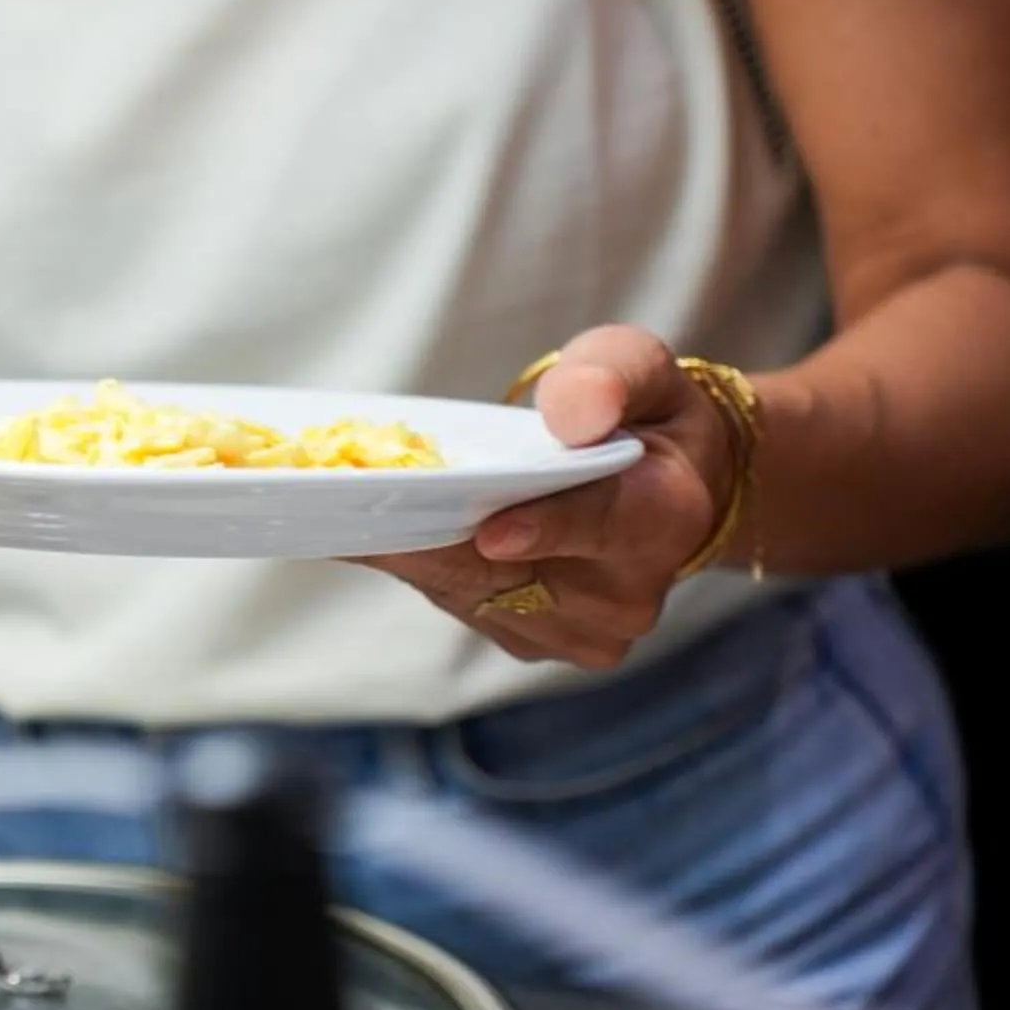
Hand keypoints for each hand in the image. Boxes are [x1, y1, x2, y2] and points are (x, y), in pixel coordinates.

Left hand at [358, 326, 739, 669]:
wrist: (661, 487)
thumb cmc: (639, 415)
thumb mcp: (639, 369)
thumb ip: (610, 377)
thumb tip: (573, 412)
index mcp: (665, 517)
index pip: (602, 522)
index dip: (544, 527)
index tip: (492, 531)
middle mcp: (626, 593)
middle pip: (508, 569)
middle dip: (431, 533)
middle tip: (350, 501)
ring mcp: (576, 631)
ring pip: (466, 591)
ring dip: (405, 550)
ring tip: (344, 505)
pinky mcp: (528, 640)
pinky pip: (454, 602)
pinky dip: (410, 564)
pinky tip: (367, 528)